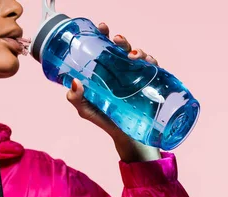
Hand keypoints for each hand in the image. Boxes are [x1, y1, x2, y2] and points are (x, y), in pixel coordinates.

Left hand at [67, 21, 161, 161]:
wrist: (125, 137)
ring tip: (132, 55)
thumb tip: (74, 83)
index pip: (104, 48)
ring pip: (139, 56)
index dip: (103, 35)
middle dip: (121, 40)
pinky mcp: (150, 85)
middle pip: (122, 49)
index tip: (101, 28)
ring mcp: (136, 77)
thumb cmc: (104, 120)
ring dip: (137, 51)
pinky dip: (152, 62)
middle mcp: (121, 71)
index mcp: (105, 71)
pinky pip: (153, 69)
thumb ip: (77, 98)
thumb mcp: (87, 110)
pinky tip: (148, 62)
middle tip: (116, 39)